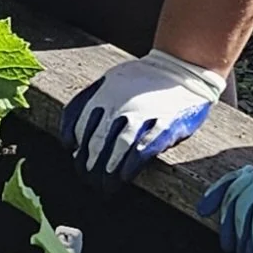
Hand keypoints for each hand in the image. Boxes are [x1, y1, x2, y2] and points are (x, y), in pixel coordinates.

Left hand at [60, 50, 226, 184]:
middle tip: (89, 181)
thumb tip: (72, 140)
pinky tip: (125, 177)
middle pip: (95, 142)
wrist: (179, 66)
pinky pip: (143, 150)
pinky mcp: (165, 125)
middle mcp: (118, 105)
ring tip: (105, 187)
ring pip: (117, 149)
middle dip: (89, 166)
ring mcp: (142, 115)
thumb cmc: (142, 79)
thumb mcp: (109, 82)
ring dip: (108, 172)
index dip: (73, 145)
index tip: (75, 158)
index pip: (76, 125)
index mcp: (101, 94)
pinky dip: (131, 166)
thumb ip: (89, 103)